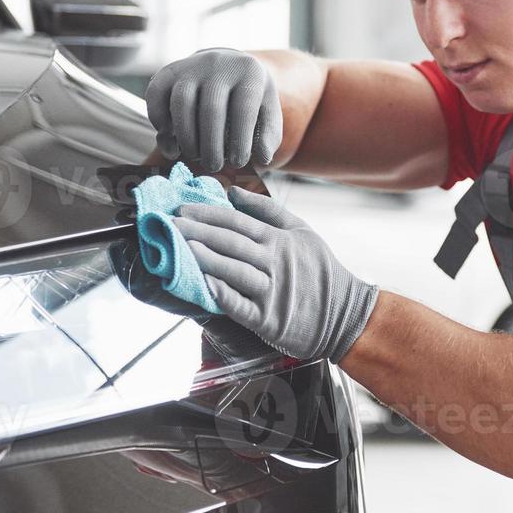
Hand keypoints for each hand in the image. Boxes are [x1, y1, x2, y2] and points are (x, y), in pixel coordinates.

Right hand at [145, 48, 283, 172]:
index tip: (238, 163)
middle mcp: (219, 64)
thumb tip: (262, 158)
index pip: (243, 109)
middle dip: (211, 145)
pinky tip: (171, 140)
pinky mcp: (167, 72)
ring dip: (186, 137)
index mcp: (249, 73)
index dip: (240, 140)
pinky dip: (159, 121)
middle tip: (213, 166)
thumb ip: (268, 136)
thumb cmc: (248, 101)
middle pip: (211, 109)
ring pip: (181, 103)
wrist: (226, 67)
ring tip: (193, 156)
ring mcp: (191, 66)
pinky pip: (155, 96)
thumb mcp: (267, 113)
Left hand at [172, 186, 378, 363]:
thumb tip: (234, 193)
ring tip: (181, 248)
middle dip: (197, 232)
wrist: (344, 315)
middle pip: (231, 243)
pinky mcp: (269, 319)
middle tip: (168, 224)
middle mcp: (274, 262)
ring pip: (234, 271)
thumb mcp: (302, 231)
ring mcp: (271, 291)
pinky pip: (242, 306)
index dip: (208, 213)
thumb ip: (268, 210)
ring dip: (207, 258)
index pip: (237, 222)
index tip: (181, 208)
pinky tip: (204, 285)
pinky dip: (223, 295)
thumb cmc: (320, 271)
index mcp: (279, 240)